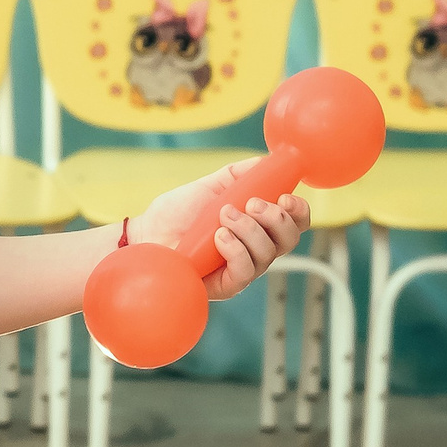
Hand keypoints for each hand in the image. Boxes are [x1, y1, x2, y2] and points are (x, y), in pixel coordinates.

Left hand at [137, 159, 312, 298]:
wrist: (148, 232)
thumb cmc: (179, 212)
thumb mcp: (212, 187)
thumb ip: (239, 174)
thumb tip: (265, 161)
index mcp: (259, 225)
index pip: (294, 223)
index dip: (298, 210)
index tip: (285, 197)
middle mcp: (256, 249)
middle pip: (289, 240)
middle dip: (276, 218)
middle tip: (251, 203)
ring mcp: (243, 269)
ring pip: (268, 253)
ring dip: (249, 229)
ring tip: (223, 214)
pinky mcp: (227, 285)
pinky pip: (246, 271)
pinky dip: (236, 249)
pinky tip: (218, 236)